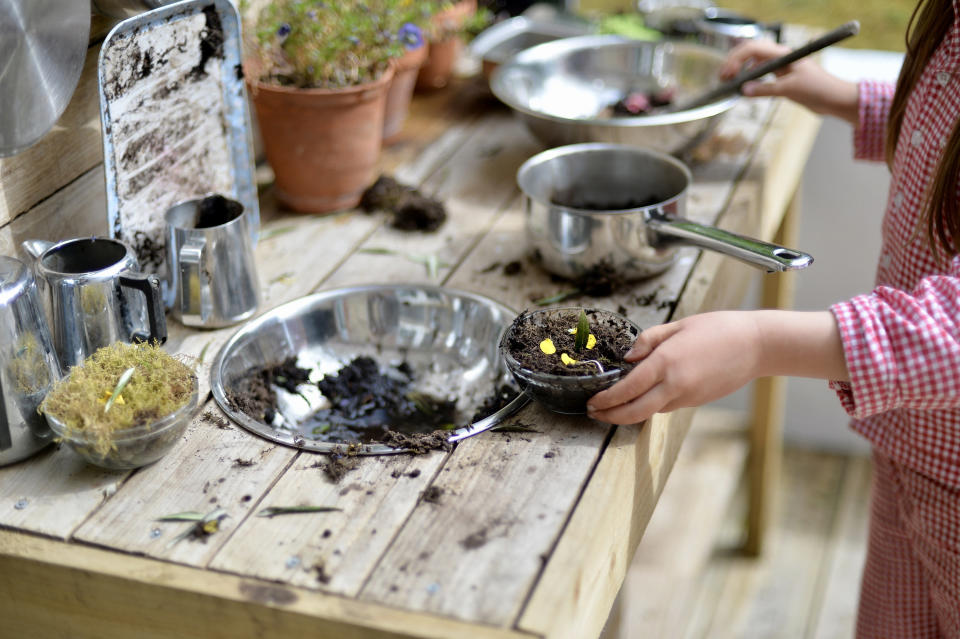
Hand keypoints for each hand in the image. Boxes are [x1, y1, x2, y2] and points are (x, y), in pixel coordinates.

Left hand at [586, 309, 848, 424]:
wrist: (756, 345)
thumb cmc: (718, 329)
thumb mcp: (678, 325)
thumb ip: (648, 341)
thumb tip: (627, 357)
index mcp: (666, 362)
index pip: (627, 389)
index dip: (607, 399)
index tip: (593, 402)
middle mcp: (675, 384)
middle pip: (635, 411)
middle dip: (611, 416)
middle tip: (595, 414)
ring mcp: (687, 396)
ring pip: (650, 411)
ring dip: (629, 412)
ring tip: (612, 405)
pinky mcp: (696, 401)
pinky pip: (666, 406)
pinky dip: (650, 405)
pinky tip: (642, 397)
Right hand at [720, 39, 859, 123]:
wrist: (835, 99)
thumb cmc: (818, 89)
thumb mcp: (790, 90)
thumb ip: (765, 90)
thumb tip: (743, 90)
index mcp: (783, 54)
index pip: (753, 48)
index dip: (737, 59)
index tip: (727, 73)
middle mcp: (779, 58)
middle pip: (750, 53)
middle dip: (734, 63)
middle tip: (722, 78)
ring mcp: (779, 68)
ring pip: (753, 64)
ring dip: (740, 71)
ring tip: (728, 83)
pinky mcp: (780, 79)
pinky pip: (759, 76)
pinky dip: (748, 81)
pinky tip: (743, 90)